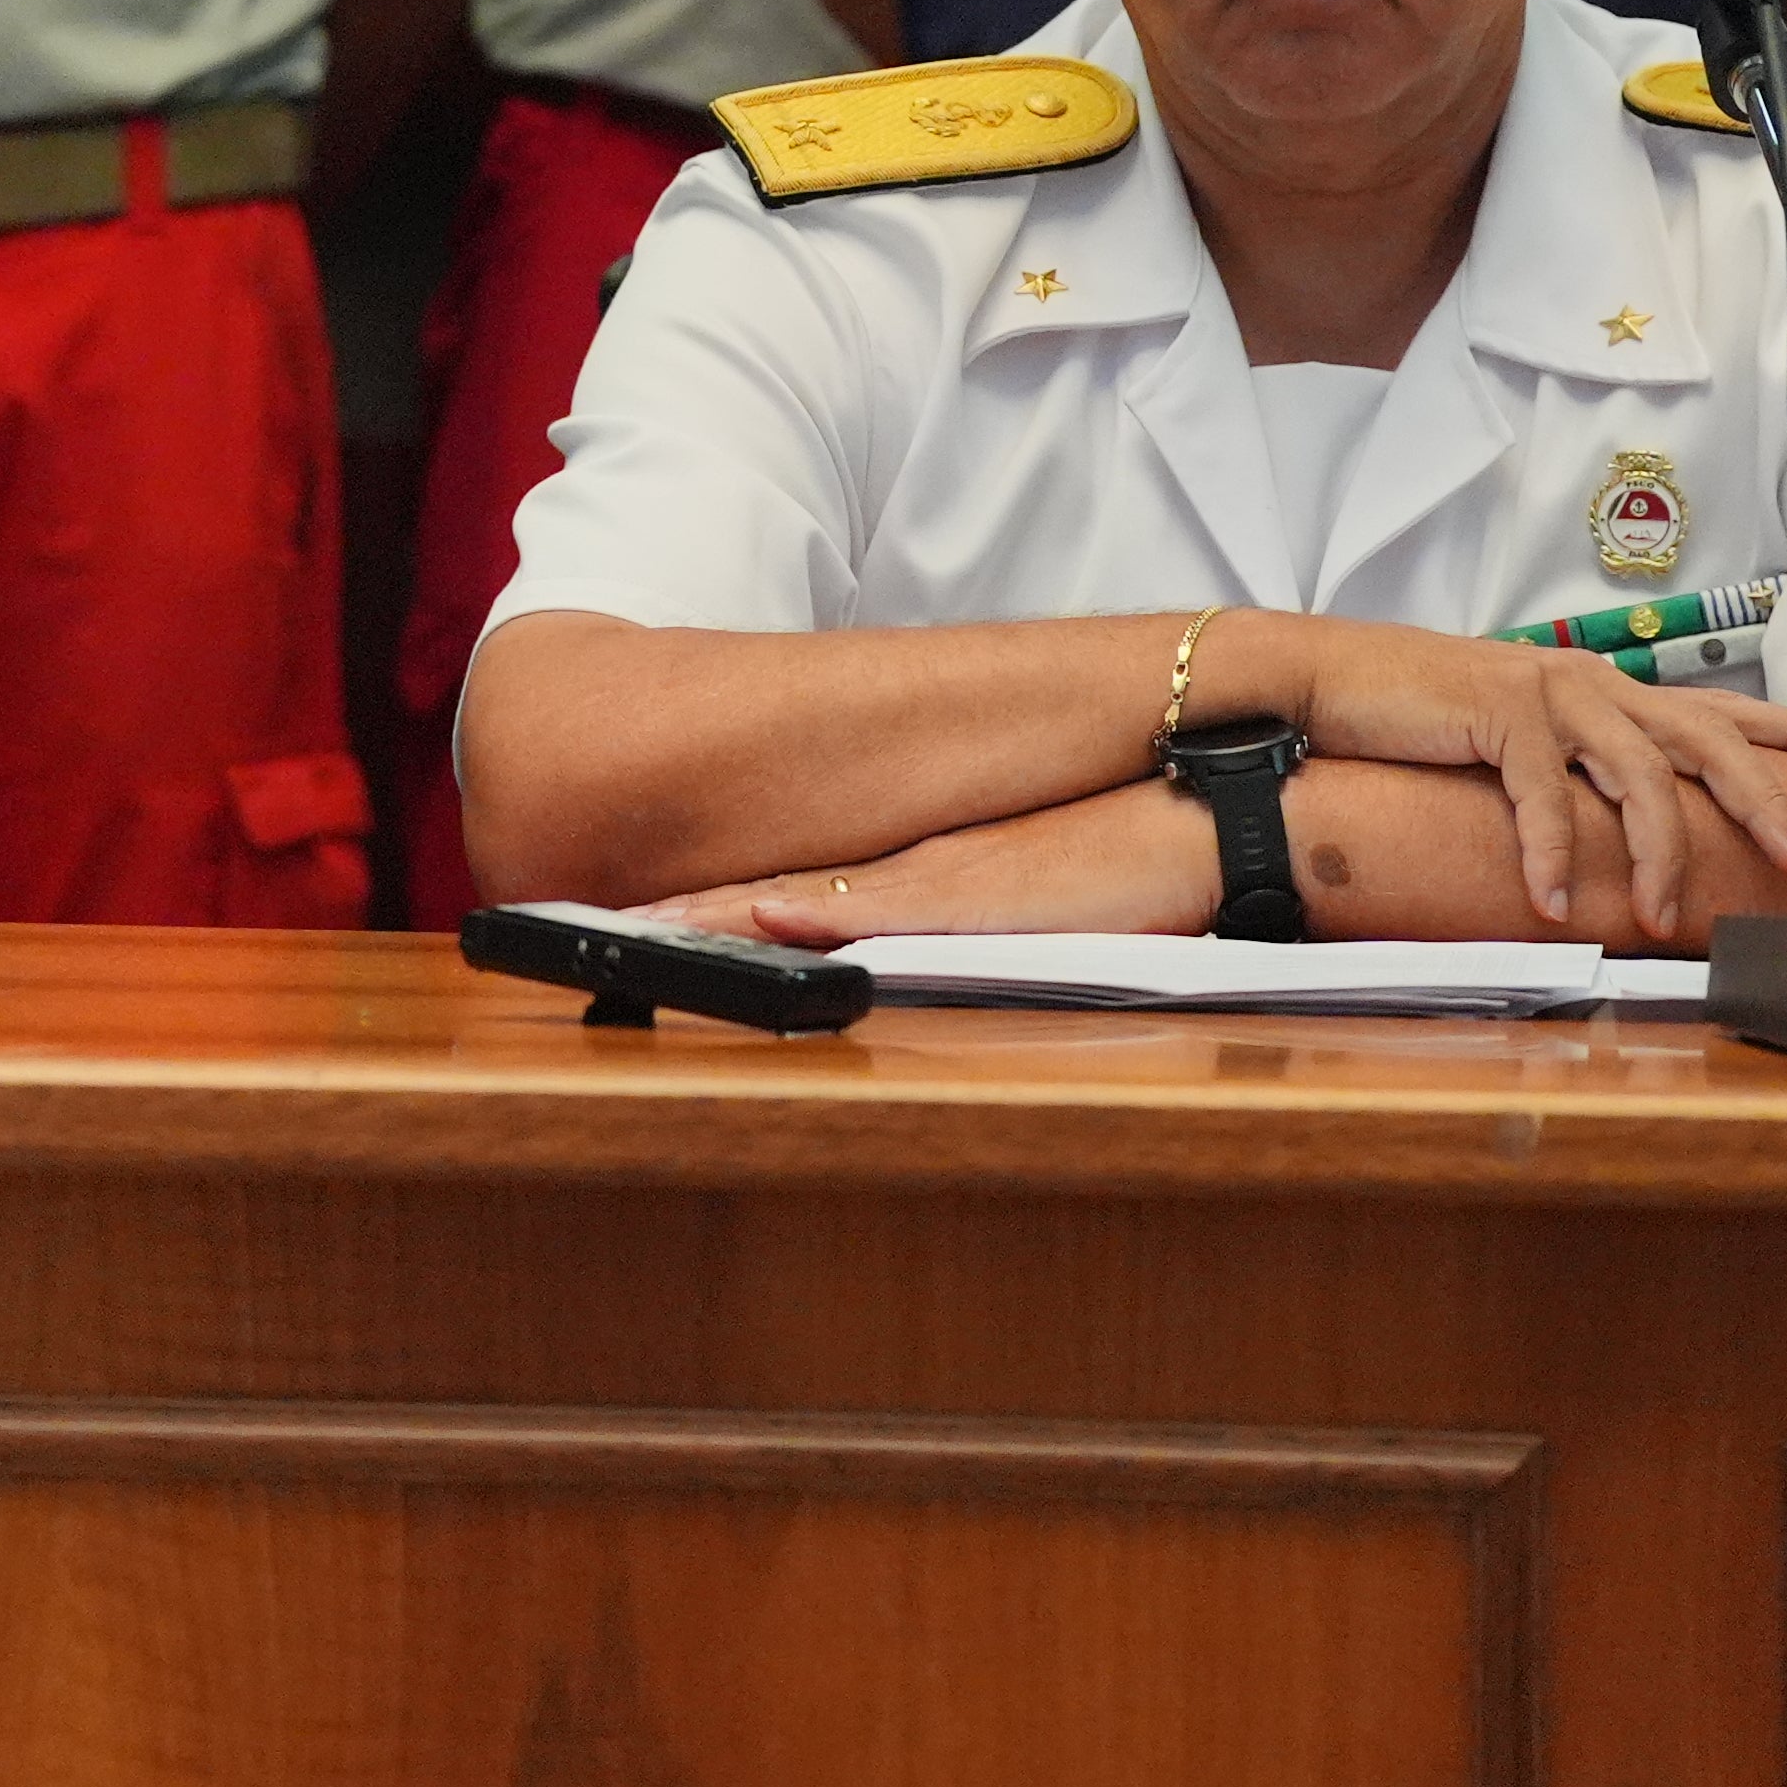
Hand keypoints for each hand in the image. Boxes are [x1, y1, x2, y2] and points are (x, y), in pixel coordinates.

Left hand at [649, 779, 1218, 946]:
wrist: (1214, 828)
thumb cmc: (1122, 873)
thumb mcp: (1012, 907)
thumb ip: (938, 929)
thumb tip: (856, 958)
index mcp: (906, 885)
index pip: (774, 901)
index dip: (691, 917)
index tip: (611, 925)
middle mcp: (906, 876)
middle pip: (763, 896)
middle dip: (672, 917)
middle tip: (572, 921)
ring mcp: (938, 882)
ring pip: (802, 900)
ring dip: (718, 920)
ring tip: (633, 929)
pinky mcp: (983, 895)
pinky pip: (886, 909)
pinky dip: (821, 916)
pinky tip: (766, 917)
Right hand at [1275, 615, 1786, 936]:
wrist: (1329, 676)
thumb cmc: (1419, 710)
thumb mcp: (1517, 734)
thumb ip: (1574, 765)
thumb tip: (1619, 822)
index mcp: (1602, 687)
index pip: (1717, 707)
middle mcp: (1590, 682)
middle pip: (1706, 738)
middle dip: (1763, 800)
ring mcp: (1548, 693)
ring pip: (1638, 774)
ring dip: (1659, 854)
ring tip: (1667, 915)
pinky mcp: (1500, 712)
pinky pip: (1545, 795)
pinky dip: (1554, 855)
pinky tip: (1554, 901)